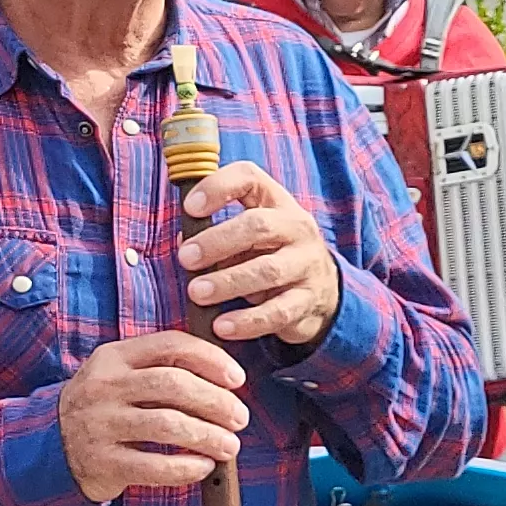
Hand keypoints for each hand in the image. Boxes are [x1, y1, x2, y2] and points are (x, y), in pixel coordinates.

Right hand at [60, 331, 248, 504]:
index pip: (170, 346)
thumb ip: (160, 367)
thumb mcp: (119, 374)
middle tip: (239, 418)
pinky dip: (185, 468)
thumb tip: (224, 379)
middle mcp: (104, 387)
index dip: (210, 359)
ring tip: (230, 446)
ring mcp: (100, 425)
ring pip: (166, 425)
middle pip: (172, 384)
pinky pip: (152, 467)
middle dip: (216, 401)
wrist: (49, 445)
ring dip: (207, 436)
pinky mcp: (102, 462)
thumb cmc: (103, 407)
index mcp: (113, 358)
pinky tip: (203, 467)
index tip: (237, 379)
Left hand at [176, 161, 341, 347]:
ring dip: (227, 282)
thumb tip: (183, 244)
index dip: (218, 187)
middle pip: (258, 226)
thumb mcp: (248, 238)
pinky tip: (222, 326)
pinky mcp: (307, 300)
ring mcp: (306, 264)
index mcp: (276, 202)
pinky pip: (277, 312)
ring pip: (267, 270)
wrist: (321, 291)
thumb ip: (216, 236)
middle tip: (185, 258)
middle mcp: (296, 228)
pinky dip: (247, 321)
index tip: (189, 207)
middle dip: (217, 241)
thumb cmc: (270, 254)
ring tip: (196, 293)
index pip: (249, 178)